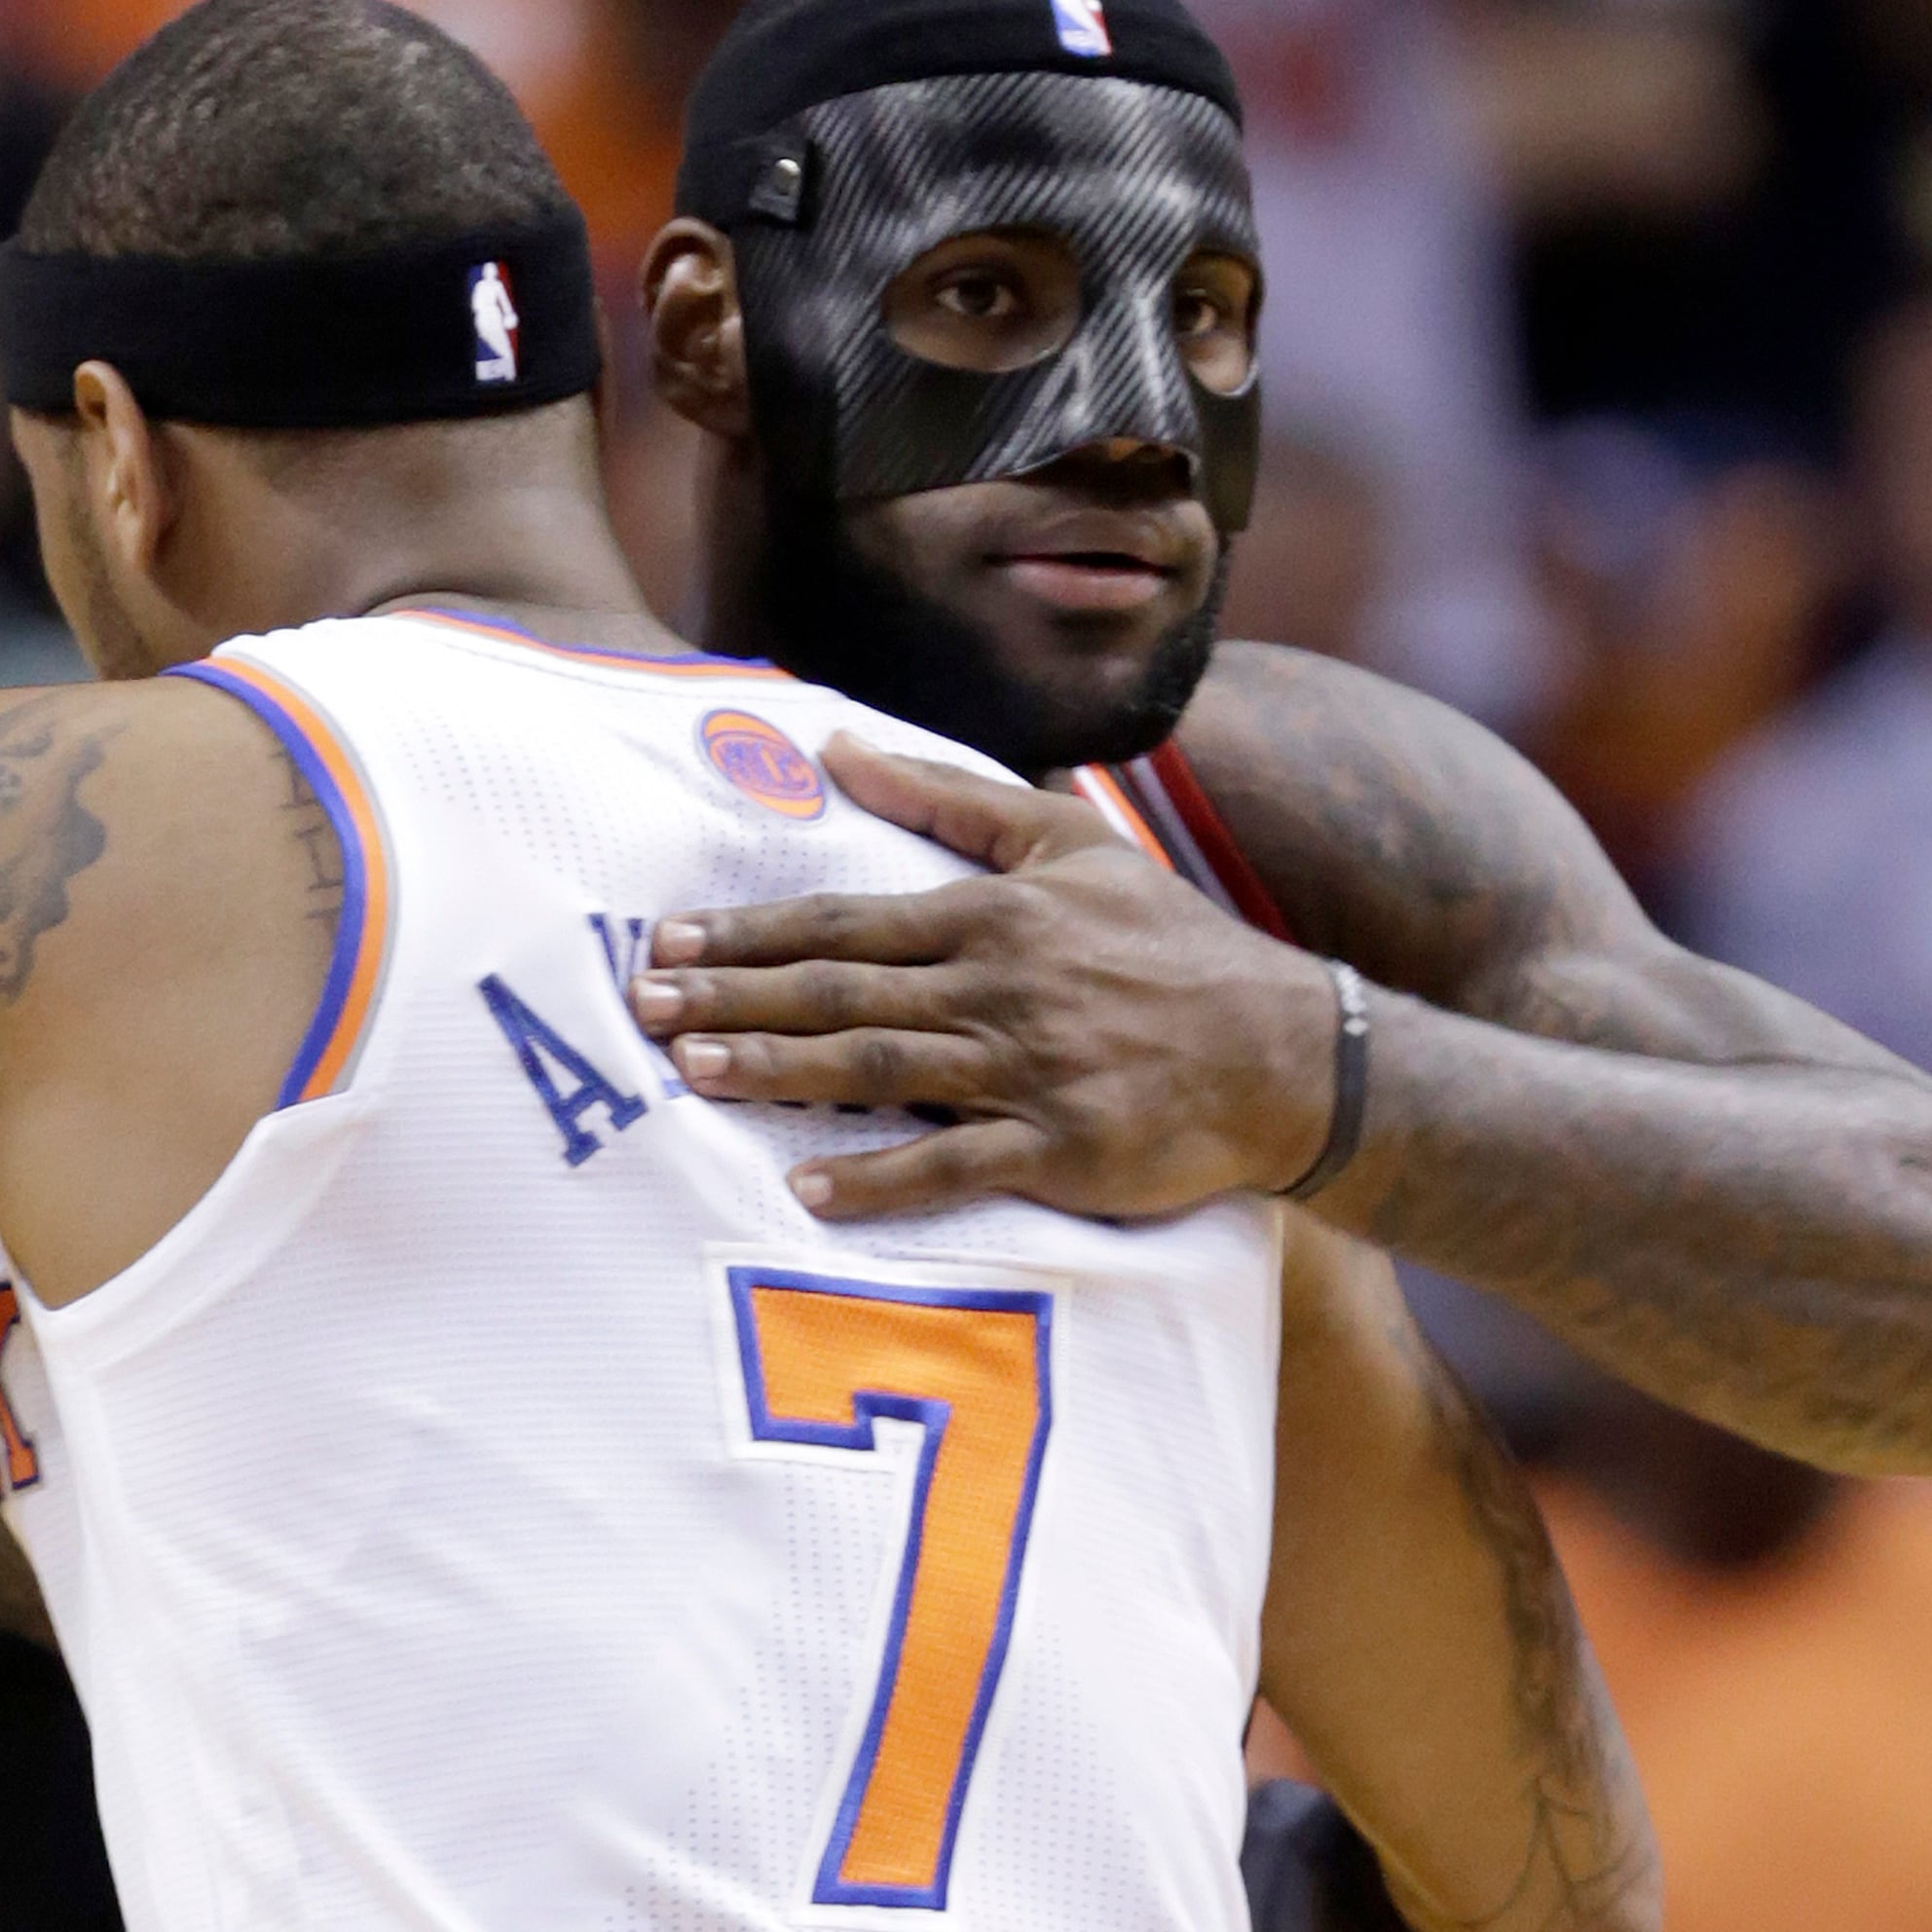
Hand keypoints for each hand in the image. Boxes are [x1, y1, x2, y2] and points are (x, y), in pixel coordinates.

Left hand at [627, 734, 1345, 1220]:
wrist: (1287, 1051)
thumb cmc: (1169, 946)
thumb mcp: (1069, 844)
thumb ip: (948, 798)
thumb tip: (838, 744)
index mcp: (992, 916)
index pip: (845, 924)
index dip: (751, 935)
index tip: (668, 942)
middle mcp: (999, 988)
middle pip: (841, 993)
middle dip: (735, 998)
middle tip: (644, 1007)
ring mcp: (1028, 1071)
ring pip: (881, 1070)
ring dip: (782, 1073)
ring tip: (695, 1075)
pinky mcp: (1060, 1150)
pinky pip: (953, 1166)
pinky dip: (879, 1177)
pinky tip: (808, 1187)